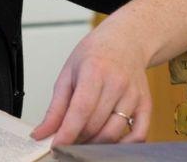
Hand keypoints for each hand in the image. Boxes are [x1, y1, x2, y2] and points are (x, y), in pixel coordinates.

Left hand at [29, 27, 151, 145]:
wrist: (126, 41)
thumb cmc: (96, 54)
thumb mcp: (68, 73)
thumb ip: (55, 107)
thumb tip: (41, 133)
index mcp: (95, 71)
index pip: (81, 109)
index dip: (67, 132)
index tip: (55, 145)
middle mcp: (117, 83)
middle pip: (95, 124)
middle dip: (76, 138)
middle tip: (66, 138)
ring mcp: (134, 95)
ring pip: (113, 133)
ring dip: (94, 143)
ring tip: (83, 137)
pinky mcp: (145, 104)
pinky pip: (138, 134)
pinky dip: (122, 145)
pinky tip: (107, 141)